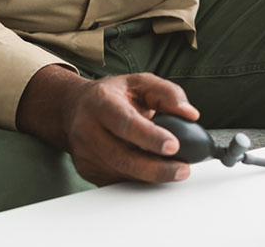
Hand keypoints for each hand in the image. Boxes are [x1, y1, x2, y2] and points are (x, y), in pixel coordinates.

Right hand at [17, 66, 199, 184]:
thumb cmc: (113, 95)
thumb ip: (168, 93)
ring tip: (173, 170)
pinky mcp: (87, 171)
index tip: (174, 146)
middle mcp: (88, 129)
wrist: (75, 107)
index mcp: (101, 102)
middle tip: (182, 169)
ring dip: (150, 177)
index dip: (150, 137)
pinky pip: (117, 182)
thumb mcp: (140, 83)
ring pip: (122, 173)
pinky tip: (151, 172)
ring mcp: (85, 153)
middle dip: (156, 168)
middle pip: (123, 157)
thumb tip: (190, 114)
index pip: (126, 123)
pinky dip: (138, 180)